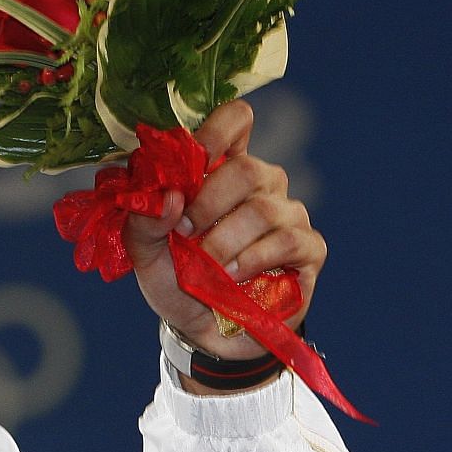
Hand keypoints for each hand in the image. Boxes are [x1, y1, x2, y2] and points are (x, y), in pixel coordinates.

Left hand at [123, 99, 325, 360]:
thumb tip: (167, 198)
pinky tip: (233, 277)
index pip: (234, 122)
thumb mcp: (144, 252)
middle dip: (208, 203)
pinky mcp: (308, 248)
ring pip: (263, 208)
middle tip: (185, 233)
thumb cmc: (176, 278)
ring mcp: (287, 214)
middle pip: (247, 168)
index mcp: (220, 171)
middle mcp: (259, 184)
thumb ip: (143, 221)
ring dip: (225, 241)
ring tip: (206, 265)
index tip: (192, 158)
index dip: (215, 131)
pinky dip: (253, 259)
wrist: (201, 329)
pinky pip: (287, 240)